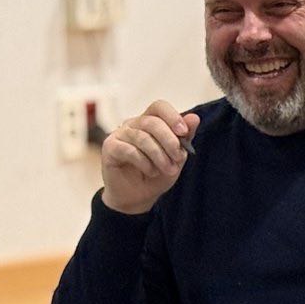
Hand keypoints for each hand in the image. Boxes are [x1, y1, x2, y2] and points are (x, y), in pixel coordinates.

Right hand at [101, 100, 199, 214]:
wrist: (138, 197)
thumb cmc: (157, 174)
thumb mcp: (176, 157)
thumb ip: (184, 138)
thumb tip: (194, 118)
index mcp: (151, 122)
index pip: (159, 107)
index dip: (172, 116)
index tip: (184, 132)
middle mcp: (133, 124)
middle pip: (152, 122)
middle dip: (170, 141)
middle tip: (179, 158)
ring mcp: (120, 134)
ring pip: (142, 137)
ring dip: (160, 156)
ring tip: (168, 170)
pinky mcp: (110, 148)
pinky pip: (129, 150)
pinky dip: (145, 163)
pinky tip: (151, 172)